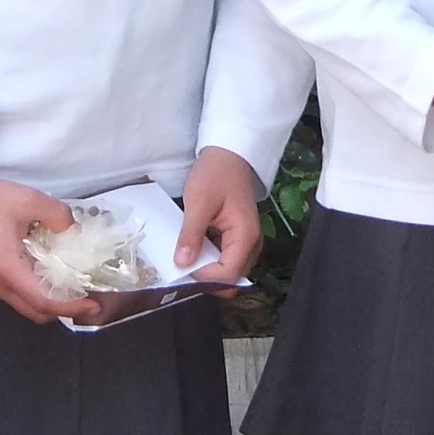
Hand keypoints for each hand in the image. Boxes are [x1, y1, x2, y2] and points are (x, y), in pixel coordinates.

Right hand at [0, 167, 101, 325]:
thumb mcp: (29, 201)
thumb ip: (59, 217)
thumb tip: (73, 231)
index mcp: (8, 271)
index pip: (45, 302)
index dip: (72, 307)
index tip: (95, 305)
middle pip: (35, 311)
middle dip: (64, 311)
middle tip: (88, 297)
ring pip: (24, 303)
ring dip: (49, 301)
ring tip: (72, 285)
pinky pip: (15, 291)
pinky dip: (35, 290)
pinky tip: (48, 271)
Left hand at [176, 146, 263, 285]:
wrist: (228, 155)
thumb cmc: (215, 174)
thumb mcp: (198, 202)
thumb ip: (191, 235)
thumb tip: (182, 265)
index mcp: (245, 236)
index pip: (227, 276)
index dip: (203, 278)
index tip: (182, 265)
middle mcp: (251, 245)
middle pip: (230, 279)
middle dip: (206, 278)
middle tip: (182, 263)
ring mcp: (247, 243)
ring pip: (227, 273)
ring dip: (206, 270)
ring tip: (186, 254)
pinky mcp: (238, 239)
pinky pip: (225, 260)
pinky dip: (209, 259)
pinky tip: (194, 247)